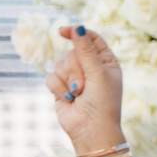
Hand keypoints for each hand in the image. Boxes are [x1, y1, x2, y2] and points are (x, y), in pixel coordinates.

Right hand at [43, 28, 126, 156]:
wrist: (90, 129)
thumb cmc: (102, 102)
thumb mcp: (97, 73)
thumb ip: (85, 50)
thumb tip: (77, 27)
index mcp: (106, 62)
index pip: (91, 39)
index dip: (78, 33)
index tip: (63, 31)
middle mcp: (91, 68)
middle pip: (72, 52)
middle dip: (75, 68)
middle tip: (84, 84)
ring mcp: (75, 78)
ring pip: (59, 64)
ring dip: (68, 79)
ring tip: (78, 94)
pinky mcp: (61, 87)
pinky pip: (51, 77)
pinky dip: (58, 88)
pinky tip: (68, 99)